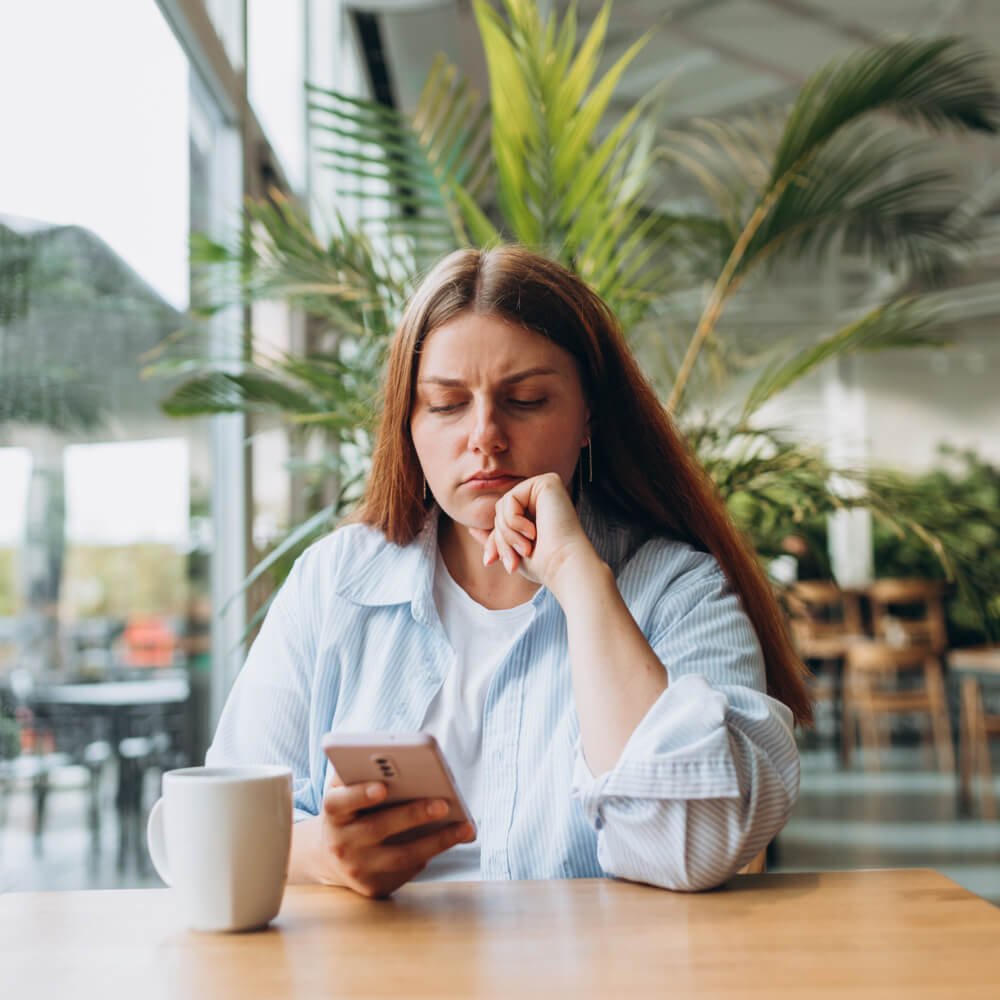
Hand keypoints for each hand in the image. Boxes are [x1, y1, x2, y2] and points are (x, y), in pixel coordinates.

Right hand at [305, 778, 474, 897]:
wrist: (332, 854)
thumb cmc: (352, 808)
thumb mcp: (349, 788)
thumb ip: (364, 771)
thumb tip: (400, 756)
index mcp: (333, 812)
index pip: (339, 802)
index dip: (359, 794)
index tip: (383, 786)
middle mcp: (341, 843)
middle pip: (377, 828)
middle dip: (413, 815)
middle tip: (443, 804)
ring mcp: (357, 868)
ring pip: (399, 856)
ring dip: (435, 841)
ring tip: (464, 827)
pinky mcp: (374, 887)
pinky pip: (406, 871)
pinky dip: (431, 854)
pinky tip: (451, 839)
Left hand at [468, 472, 598, 589]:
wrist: (564, 566)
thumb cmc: (543, 564)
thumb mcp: (512, 551)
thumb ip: (496, 538)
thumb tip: (471, 529)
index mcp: (537, 510)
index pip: (502, 519)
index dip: (495, 541)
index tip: (491, 562)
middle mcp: (542, 496)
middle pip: (500, 511)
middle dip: (501, 539)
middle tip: (512, 561)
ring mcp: (545, 488)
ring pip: (502, 505)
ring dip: (507, 533)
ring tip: (525, 549)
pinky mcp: (547, 482)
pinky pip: (510, 498)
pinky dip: (514, 521)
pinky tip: (532, 533)